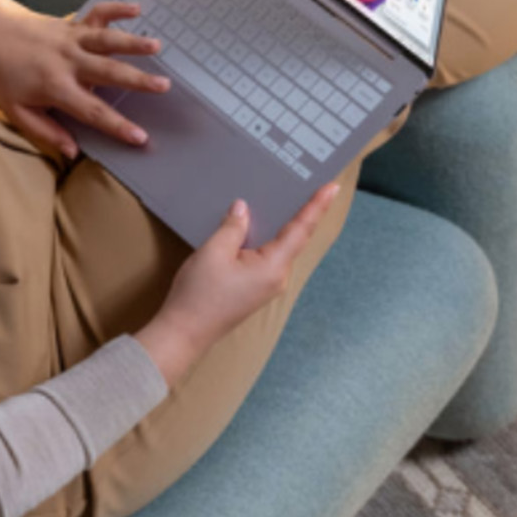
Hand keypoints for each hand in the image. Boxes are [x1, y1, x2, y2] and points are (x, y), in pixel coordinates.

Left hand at [0, 0, 172, 159]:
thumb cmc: (6, 75)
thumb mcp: (18, 111)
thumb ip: (46, 132)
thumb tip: (72, 152)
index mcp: (56, 87)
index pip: (91, 111)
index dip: (116, 125)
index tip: (139, 137)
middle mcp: (68, 62)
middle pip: (107, 72)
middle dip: (137, 80)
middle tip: (163, 86)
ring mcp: (72, 40)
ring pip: (107, 40)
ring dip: (133, 42)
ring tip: (157, 46)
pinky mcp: (74, 24)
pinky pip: (98, 13)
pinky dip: (117, 8)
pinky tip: (137, 9)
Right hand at [134, 182, 341, 386]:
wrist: (184, 333)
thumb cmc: (199, 294)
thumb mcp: (214, 252)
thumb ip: (233, 227)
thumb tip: (243, 209)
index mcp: (273, 267)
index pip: (300, 230)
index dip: (316, 206)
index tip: (332, 187)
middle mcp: (277, 277)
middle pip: (292, 238)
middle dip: (298, 212)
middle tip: (306, 183)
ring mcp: (266, 286)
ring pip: (277, 248)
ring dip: (278, 226)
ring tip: (280, 198)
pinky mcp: (254, 289)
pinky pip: (264, 258)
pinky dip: (263, 239)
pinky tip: (253, 226)